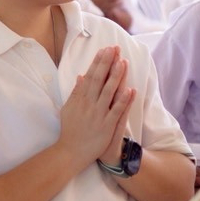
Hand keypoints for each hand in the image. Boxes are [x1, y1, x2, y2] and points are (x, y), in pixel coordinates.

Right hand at [58, 47, 133, 167]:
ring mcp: (98, 114)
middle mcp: (89, 104)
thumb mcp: (68, 108)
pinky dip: (123, 100)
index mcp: (80, 98)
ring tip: (123, 62)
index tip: (104, 50)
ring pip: (109, 92)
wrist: (71, 151)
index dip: (98, 62)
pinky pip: (116, 111)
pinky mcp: (106, 125)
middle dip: (107, 63)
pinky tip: (130, 89)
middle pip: (99, 79)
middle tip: (115, 48)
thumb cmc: (70, 130)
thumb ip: (76, 92)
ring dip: (116, 76)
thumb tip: (81, 76)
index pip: (90, 76)